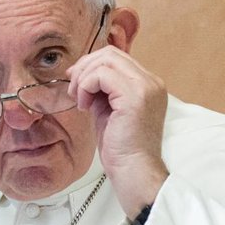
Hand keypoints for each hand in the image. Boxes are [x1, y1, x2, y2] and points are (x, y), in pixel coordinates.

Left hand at [67, 45, 168, 218]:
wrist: (134, 171)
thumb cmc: (121, 148)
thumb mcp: (109, 110)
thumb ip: (102, 90)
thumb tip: (81, 73)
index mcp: (149, 85)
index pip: (118, 58)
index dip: (92, 65)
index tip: (76, 81)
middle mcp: (151, 82)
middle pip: (111, 54)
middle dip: (85, 67)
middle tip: (73, 89)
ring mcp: (146, 87)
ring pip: (105, 60)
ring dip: (84, 78)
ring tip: (80, 100)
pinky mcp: (135, 96)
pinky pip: (101, 75)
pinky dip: (86, 86)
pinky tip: (85, 106)